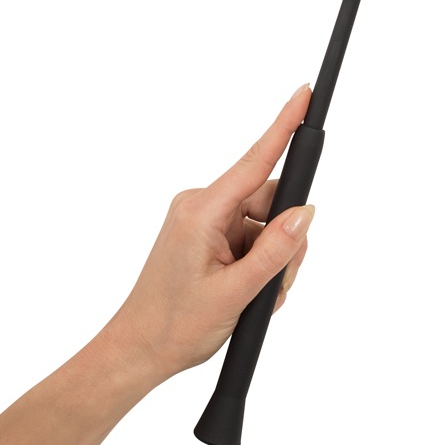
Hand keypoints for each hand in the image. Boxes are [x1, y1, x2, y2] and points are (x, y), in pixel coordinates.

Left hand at [113, 83, 314, 386]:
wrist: (138, 351)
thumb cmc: (174, 326)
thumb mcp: (236, 293)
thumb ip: (275, 251)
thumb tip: (306, 213)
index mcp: (202, 211)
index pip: (255, 160)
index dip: (284, 125)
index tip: (304, 93)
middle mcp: (202, 206)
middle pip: (269, 202)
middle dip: (285, 240)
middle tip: (277, 283)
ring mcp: (203, 220)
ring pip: (264, 223)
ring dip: (273, 258)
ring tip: (257, 296)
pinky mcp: (206, 235)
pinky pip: (251, 236)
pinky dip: (261, 262)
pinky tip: (252, 292)